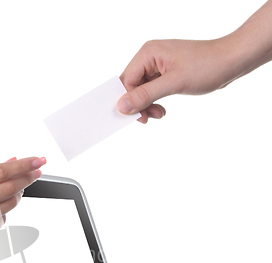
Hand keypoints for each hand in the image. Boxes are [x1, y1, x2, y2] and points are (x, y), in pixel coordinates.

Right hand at [118, 38, 235, 123]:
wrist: (232, 60)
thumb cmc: (207, 66)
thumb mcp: (174, 83)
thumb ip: (146, 95)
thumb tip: (121, 106)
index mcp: (148, 53)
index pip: (126, 81)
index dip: (128, 101)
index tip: (138, 117)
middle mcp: (150, 57)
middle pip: (131, 86)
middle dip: (138, 105)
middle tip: (148, 119)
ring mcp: (158, 66)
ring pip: (141, 91)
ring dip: (147, 106)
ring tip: (159, 114)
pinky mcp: (166, 74)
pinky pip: (151, 91)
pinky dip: (154, 103)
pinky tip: (162, 110)